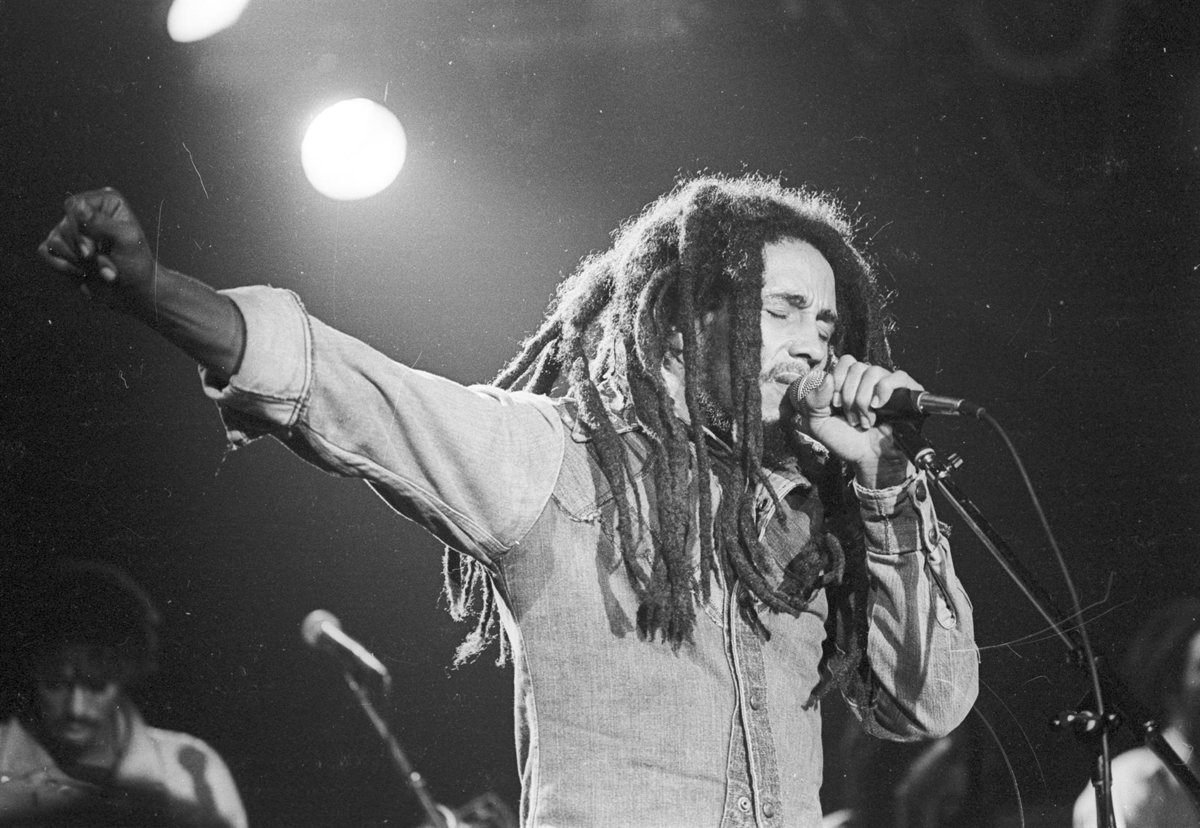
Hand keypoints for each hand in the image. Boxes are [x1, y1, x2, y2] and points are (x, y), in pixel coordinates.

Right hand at [38, 188, 154, 311]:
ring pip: (55, 241)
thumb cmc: (135, 262)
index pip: (74, 206)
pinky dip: (63, 267)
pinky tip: (82, 274)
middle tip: (108, 267)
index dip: (79, 229)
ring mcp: (70, 230)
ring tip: (101, 272)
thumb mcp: (126, 239)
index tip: (92, 250)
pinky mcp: (61, 248)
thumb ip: (102, 222)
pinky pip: (45, 252)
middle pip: (65, 227)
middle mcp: (85, 212)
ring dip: (80, 263)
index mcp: (104, 202)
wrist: (132, 291)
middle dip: (86, 253)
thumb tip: (77, 205)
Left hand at [790, 354, 918, 486]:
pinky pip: (896, 377)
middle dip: (849, 397)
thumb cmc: (846, 441)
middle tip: (851, 417)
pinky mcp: (906, 391)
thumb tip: (825, 378)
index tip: (835, 404)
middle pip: (856, 367)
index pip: (844, 361)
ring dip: (863, 401)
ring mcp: (888, 383)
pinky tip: (878, 407)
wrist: (870, 458)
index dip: (837, 381)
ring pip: (872, 372)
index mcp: (849, 381)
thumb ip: (810, 401)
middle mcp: (868, 379)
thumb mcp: (818, 423)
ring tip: (865, 419)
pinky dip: (884, 391)